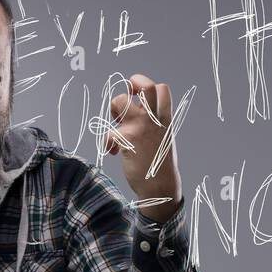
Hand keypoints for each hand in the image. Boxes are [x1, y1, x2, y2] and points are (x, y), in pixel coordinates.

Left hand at [102, 73, 181, 222]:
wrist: (160, 187)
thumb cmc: (158, 163)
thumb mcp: (162, 137)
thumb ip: (152, 122)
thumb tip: (133, 110)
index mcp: (165, 118)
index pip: (161, 88)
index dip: (146, 86)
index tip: (138, 96)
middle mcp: (155, 119)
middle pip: (145, 85)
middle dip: (132, 84)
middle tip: (127, 99)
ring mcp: (141, 128)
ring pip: (119, 101)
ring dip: (113, 110)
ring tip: (116, 126)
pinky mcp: (127, 140)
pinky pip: (108, 132)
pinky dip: (106, 142)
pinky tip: (112, 152)